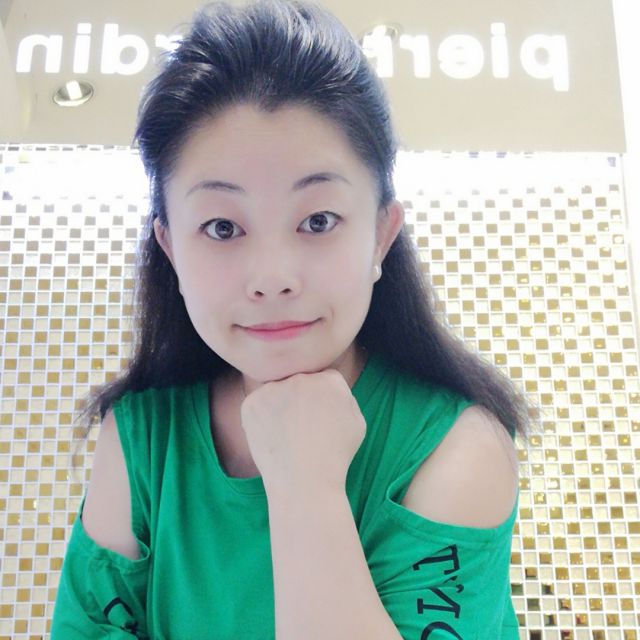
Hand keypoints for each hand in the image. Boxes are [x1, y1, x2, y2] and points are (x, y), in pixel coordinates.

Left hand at [239, 369, 366, 493]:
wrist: (305, 483)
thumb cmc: (334, 457)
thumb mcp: (357, 423)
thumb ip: (345, 398)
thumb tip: (329, 388)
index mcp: (330, 380)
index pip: (324, 379)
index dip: (322, 401)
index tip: (321, 420)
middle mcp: (302, 378)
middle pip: (299, 381)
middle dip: (301, 400)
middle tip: (303, 429)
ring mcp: (274, 389)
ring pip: (277, 391)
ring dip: (280, 405)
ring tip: (288, 436)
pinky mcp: (252, 402)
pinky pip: (258, 404)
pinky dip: (262, 417)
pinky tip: (273, 437)